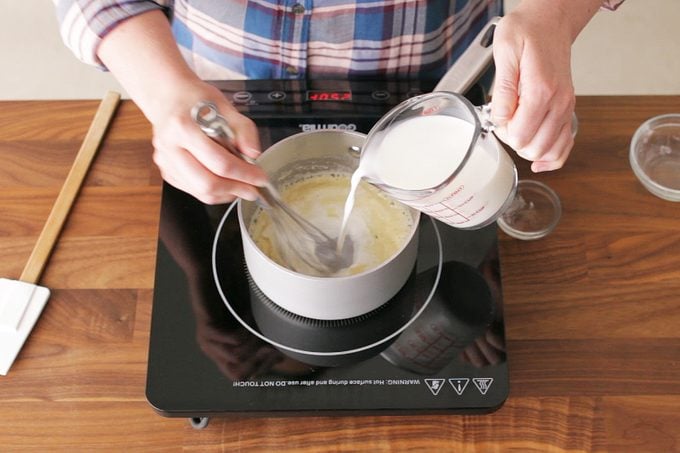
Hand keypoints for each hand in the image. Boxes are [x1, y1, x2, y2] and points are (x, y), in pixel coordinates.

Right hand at [148, 80, 267, 203]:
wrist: (168, 97)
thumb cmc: (196, 100)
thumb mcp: (225, 106)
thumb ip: (243, 129)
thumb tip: (254, 155)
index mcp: (184, 127)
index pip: (220, 162)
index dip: (245, 174)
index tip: (261, 178)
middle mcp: (170, 148)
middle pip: (207, 184)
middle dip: (235, 190)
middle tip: (253, 190)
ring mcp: (165, 162)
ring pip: (200, 192)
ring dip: (225, 194)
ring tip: (242, 187)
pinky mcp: (166, 171)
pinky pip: (193, 191)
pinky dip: (213, 192)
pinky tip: (225, 183)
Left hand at [491, 1, 599, 171]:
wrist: (550, 21)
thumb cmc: (527, 31)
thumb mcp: (505, 51)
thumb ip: (502, 89)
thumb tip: (499, 118)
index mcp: (541, 90)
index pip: (519, 136)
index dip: (502, 132)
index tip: (497, 115)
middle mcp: (559, 102)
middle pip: (534, 148)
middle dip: (514, 141)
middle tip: (505, 121)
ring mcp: (566, 107)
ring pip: (550, 151)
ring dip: (529, 148)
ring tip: (518, 130)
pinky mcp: (568, 110)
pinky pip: (565, 145)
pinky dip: (552, 156)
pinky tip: (537, 158)